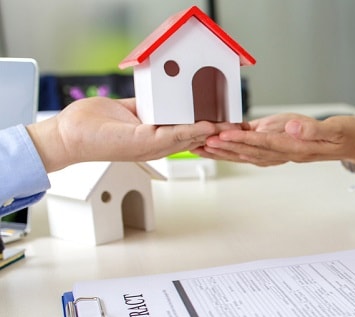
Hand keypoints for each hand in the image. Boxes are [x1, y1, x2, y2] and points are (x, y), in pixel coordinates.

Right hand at [26, 97, 224, 171]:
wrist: (72, 132)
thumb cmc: (103, 145)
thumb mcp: (145, 142)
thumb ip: (173, 136)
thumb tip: (202, 131)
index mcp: (163, 146)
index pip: (196, 137)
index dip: (215, 131)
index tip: (234, 124)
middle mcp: (159, 133)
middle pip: (192, 123)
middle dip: (213, 118)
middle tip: (233, 109)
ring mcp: (149, 119)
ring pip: (179, 109)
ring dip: (196, 104)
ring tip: (216, 96)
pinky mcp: (139, 105)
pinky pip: (161, 96)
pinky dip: (174, 91)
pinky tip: (187, 84)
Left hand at [195, 113, 354, 166]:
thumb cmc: (349, 134)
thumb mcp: (337, 128)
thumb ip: (314, 129)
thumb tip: (292, 128)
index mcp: (298, 147)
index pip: (265, 143)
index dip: (242, 139)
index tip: (221, 134)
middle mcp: (288, 153)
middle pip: (251, 152)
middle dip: (224, 148)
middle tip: (199, 144)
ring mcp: (286, 154)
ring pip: (250, 155)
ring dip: (227, 153)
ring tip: (203, 148)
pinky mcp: (286, 151)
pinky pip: (258, 153)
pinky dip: (239, 151)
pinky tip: (227, 150)